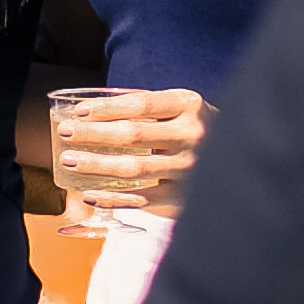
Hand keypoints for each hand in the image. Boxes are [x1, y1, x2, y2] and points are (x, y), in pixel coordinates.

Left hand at [53, 86, 211, 213]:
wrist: (237, 158)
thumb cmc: (196, 128)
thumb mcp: (182, 107)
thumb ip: (149, 106)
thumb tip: (93, 109)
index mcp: (190, 105)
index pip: (141, 104)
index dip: (107, 108)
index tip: (80, 111)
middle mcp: (192, 136)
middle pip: (133, 135)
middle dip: (93, 134)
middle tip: (66, 133)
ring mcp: (189, 169)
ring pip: (133, 169)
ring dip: (96, 165)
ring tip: (70, 161)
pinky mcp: (183, 196)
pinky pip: (141, 199)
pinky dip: (112, 198)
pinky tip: (89, 194)